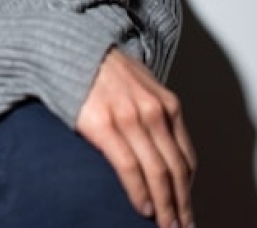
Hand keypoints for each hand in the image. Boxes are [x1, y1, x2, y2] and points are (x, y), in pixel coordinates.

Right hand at [77, 48, 196, 227]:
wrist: (67, 47)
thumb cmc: (100, 69)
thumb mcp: (139, 86)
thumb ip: (153, 113)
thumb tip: (160, 146)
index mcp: (166, 104)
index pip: (186, 157)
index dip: (189, 189)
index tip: (187, 208)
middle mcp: (154, 111)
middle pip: (176, 170)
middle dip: (182, 205)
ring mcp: (130, 118)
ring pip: (158, 173)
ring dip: (166, 206)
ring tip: (167, 226)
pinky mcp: (104, 125)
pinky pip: (130, 168)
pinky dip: (140, 194)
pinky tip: (144, 208)